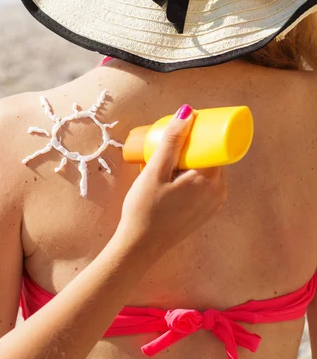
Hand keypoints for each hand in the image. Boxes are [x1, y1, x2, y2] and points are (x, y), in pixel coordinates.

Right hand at [119, 105, 225, 260]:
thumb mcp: (156, 170)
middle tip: (165, 145)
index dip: (198, 133)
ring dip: (189, 163)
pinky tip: (170, 178)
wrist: (139, 246)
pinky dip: (189, 177)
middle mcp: (219, 191)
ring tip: (164, 161)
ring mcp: (213, 204)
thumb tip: (188, 112)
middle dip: (190, 148)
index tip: (178, 130)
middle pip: (210, 157)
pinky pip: (202, 186)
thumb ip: (172, 141)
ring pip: (205, 172)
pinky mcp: (205, 213)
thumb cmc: (145, 208)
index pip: (214, 145)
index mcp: (210, 179)